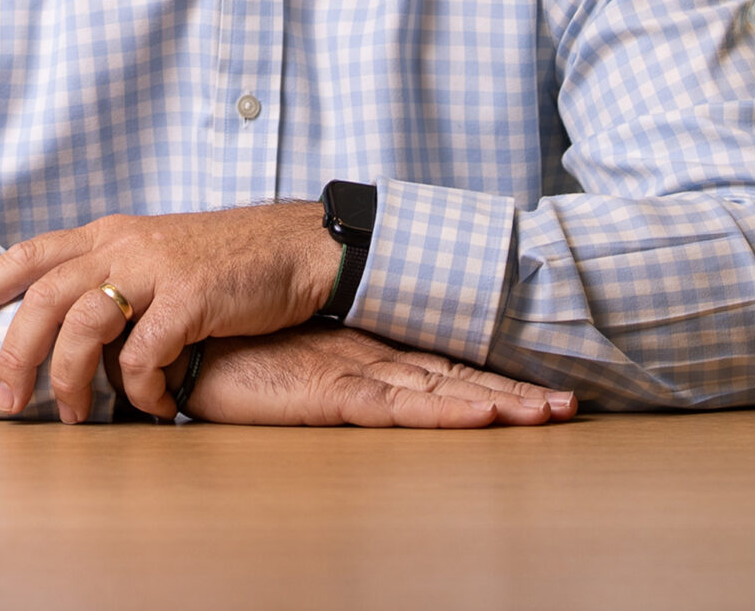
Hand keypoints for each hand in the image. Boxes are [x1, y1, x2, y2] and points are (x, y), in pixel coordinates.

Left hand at [0, 203, 342, 420]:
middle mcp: (124, 243)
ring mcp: (157, 267)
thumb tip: (64, 331)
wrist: (297, 249)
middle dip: (15, 352)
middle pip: (44, 295)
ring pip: (84, 324)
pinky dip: (139, 388)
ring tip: (76, 417)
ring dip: (73, 379)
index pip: (28, 254)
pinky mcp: (192, 297)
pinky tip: (151, 404)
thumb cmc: (227, 263)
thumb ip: (111, 280)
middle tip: (5, 400)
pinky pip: (144, 353)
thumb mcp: (156, 256)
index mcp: (110, 232)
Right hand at [183, 326, 577, 426]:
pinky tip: (486, 418)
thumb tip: (352, 383)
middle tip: (569, 405)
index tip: (539, 391)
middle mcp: (371, 357)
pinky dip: (448, 414)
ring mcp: (356, 372)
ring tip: (552, 413)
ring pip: (444, 393)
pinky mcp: (333, 391)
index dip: (490, 379)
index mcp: (364, 351)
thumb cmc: (230, 352)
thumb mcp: (292, 367)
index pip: (441, 367)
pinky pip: (403, 408)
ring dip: (500, 403)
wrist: (185, 336)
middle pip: (457, 377)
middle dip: (514, 392)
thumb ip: (325, 374)